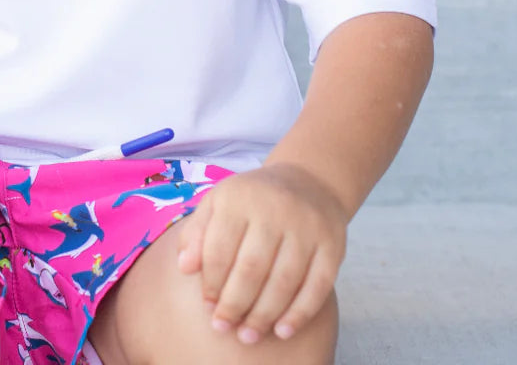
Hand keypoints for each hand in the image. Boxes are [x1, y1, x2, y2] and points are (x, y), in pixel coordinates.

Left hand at [175, 162, 346, 344]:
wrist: (308, 181)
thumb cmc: (252, 199)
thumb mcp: (219, 202)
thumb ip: (197, 233)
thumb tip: (184, 268)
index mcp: (239, 197)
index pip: (220, 248)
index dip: (211, 283)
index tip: (207, 307)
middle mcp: (274, 209)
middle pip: (251, 268)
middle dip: (235, 305)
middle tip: (224, 328)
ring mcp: (306, 227)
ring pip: (284, 281)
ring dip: (264, 315)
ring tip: (248, 335)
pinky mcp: (332, 245)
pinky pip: (317, 287)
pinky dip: (299, 314)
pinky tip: (282, 331)